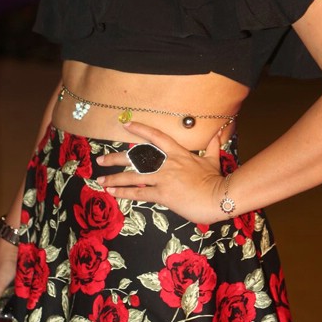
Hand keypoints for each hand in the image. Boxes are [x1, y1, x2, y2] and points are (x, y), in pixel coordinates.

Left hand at [96, 121, 227, 224]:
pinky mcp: (163, 194)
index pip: (156, 137)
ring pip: (133, 176)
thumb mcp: (213, 159)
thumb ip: (212, 146)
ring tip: (101, 179)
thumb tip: (220, 132)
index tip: (126, 125)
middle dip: (116, 158)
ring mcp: (164, 178)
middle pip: (136, 157)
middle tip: (101, 160)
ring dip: (115, 178)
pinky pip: (139, 193)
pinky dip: (124, 192)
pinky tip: (112, 192)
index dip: (140, 129)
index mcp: (178, 153)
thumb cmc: (216, 179)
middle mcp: (167, 163)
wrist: (218, 196)